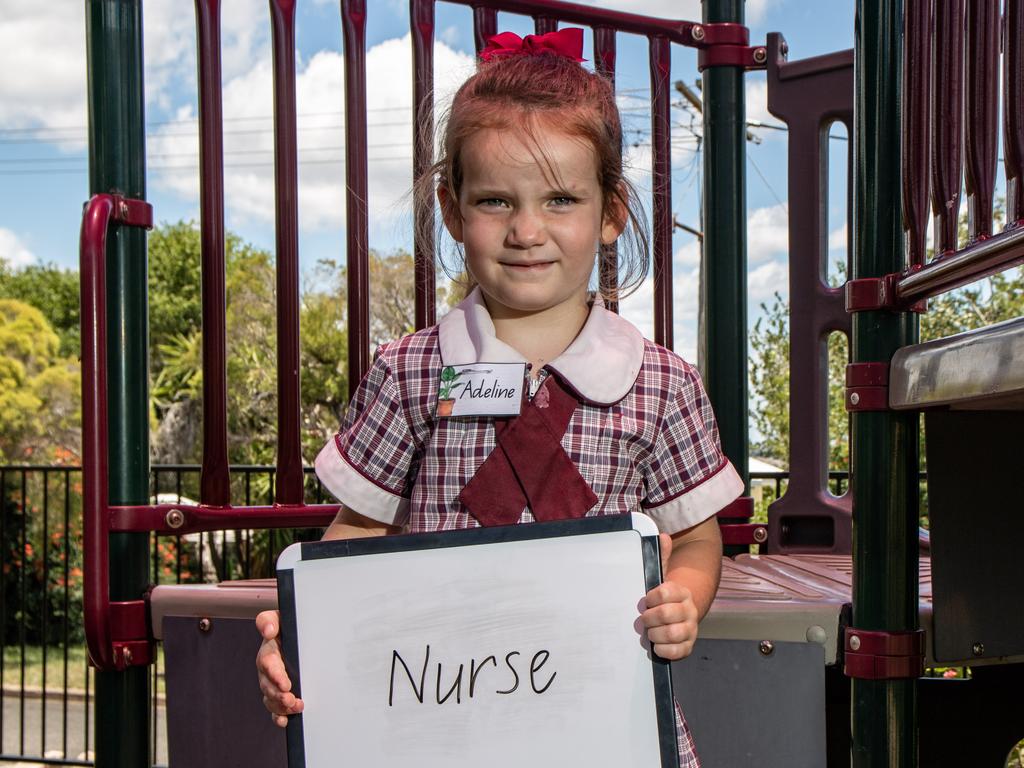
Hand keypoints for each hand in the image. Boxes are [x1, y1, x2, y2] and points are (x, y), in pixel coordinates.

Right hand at [256, 610, 303, 726]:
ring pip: (271, 698)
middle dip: (278, 695)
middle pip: (268, 685)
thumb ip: (270, 620)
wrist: (300, 632)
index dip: (275, 674)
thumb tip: (267, 630)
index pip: (267, 662)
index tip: (285, 683)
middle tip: (291, 699)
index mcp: (269, 650)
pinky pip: (275, 708)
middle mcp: (268, 669)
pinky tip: (285, 721)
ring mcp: (273, 683)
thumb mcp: (282, 616)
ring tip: (296, 707)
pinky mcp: (280, 693)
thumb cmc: (291, 624)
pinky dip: (279, 717)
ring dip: (281, 706)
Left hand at [639, 533, 698, 660]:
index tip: (646, 600)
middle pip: (665, 614)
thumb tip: (663, 536)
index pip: (665, 591)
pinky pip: (677, 651)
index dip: (651, 597)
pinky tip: (656, 644)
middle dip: (649, 618)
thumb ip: (661, 558)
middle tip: (644, 618)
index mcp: (682, 592)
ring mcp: (690, 629)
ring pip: (671, 633)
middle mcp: (689, 610)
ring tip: (649, 631)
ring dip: (654, 633)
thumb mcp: (661, 577)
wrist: (678, 616)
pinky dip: (663, 649)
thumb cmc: (664, 598)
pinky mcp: (688, 645)